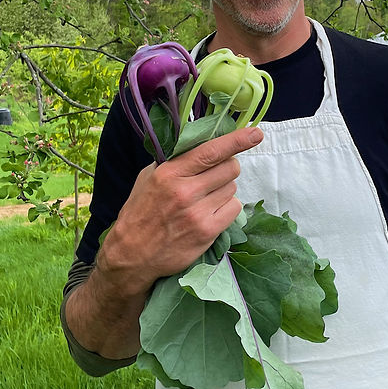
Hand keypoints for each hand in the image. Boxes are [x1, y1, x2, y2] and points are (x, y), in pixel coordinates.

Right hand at [100, 126, 263, 290]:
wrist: (132, 254)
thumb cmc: (140, 213)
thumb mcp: (148, 178)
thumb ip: (173, 160)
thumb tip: (199, 142)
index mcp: (169, 173)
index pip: (210, 151)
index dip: (236, 140)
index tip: (255, 133)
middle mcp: (185, 191)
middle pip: (229, 168)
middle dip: (227, 167)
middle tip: (214, 176)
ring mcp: (197, 213)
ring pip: (232, 188)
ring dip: (224, 190)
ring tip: (205, 198)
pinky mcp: (207, 232)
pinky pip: (234, 208)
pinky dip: (227, 208)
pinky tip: (211, 212)